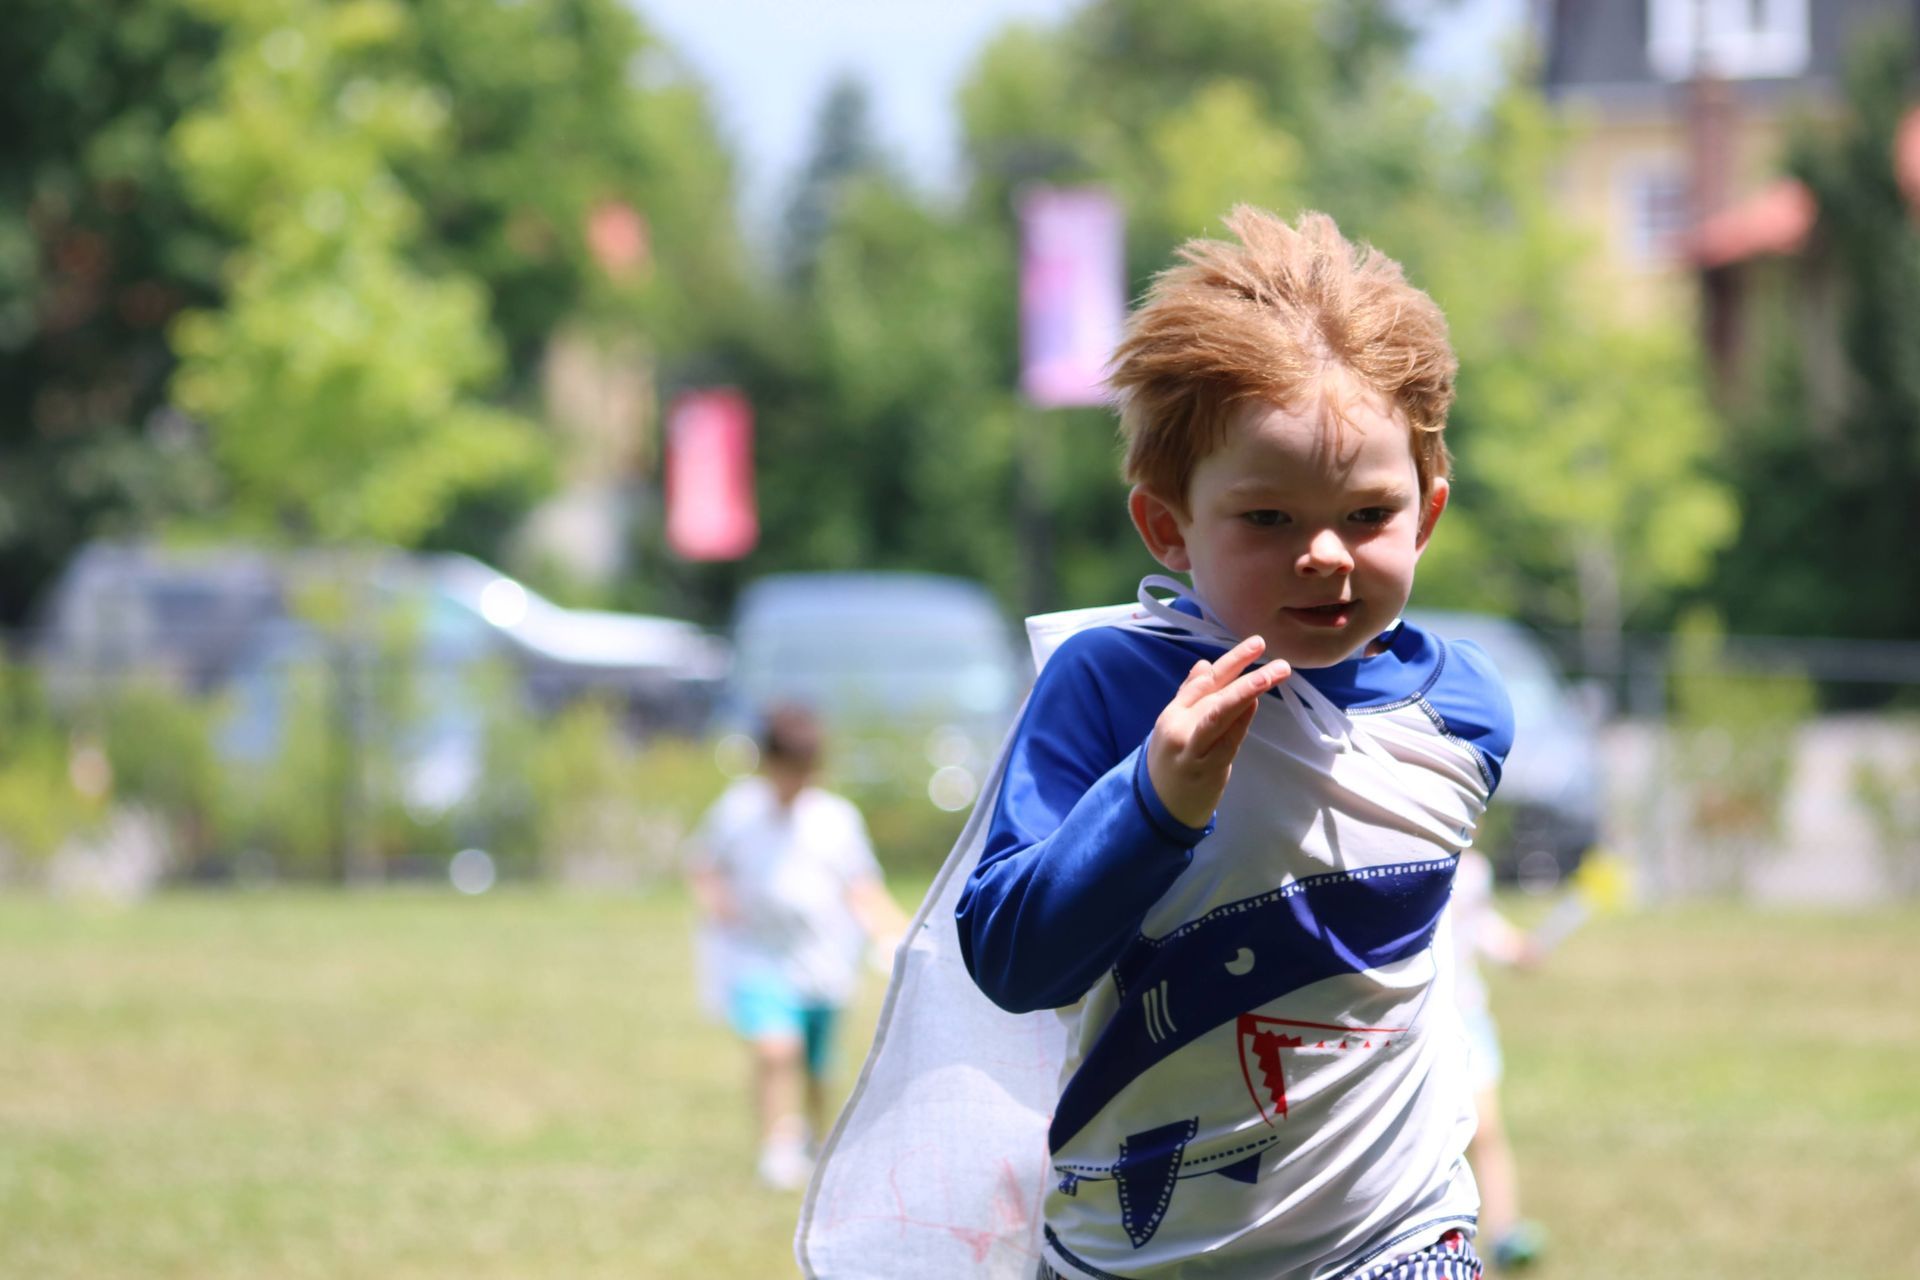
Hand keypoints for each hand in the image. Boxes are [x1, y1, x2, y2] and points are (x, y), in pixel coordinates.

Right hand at [1146, 635, 1290, 829]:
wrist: (1160, 808)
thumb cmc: (1172, 762)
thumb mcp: (1174, 726)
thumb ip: (1190, 697)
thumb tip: (1205, 664)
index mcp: (1172, 714)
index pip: (1204, 681)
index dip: (1231, 661)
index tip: (1257, 645)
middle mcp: (1180, 727)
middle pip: (1214, 694)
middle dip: (1245, 674)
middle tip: (1277, 662)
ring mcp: (1193, 749)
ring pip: (1220, 714)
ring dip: (1249, 692)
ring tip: (1275, 675)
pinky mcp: (1206, 769)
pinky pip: (1228, 740)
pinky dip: (1242, 721)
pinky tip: (1256, 704)